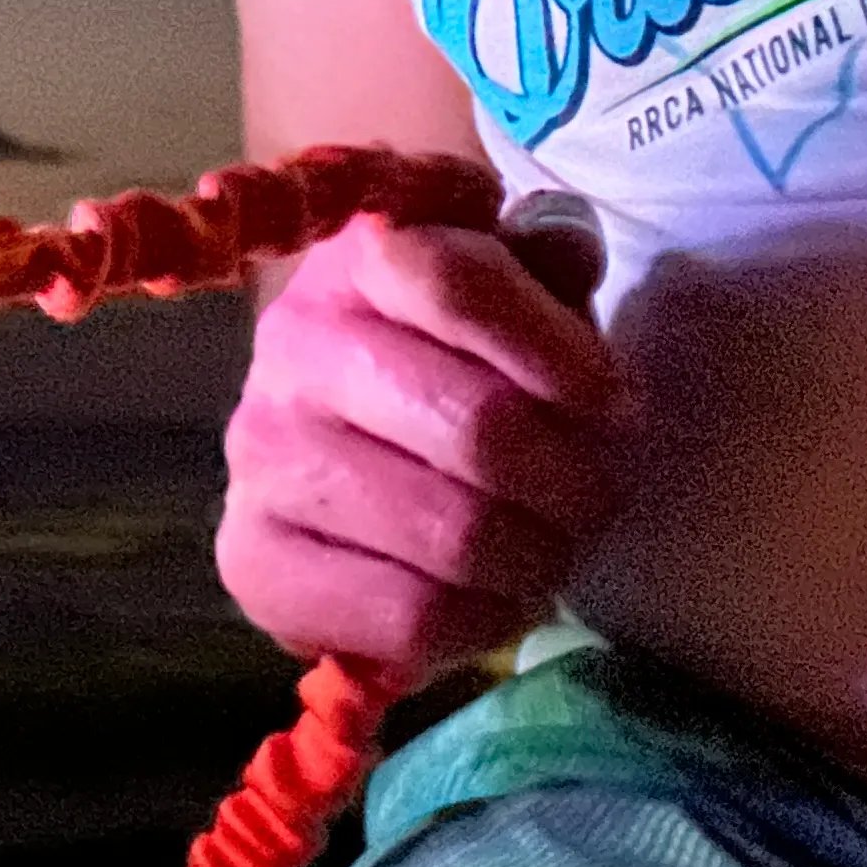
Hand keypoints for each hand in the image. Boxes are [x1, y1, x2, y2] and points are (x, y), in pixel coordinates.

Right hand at [213, 208, 631, 682]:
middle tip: (600, 498)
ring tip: (552, 549)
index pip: (457, 282)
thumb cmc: (449, 356)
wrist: (336, 440)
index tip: (615, 404)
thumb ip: (545, 260)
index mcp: (353, 258)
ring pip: (453, 533)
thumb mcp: (506, 285)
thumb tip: (569, 246)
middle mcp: (291, 345)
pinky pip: (406, 615)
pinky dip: (479, 621)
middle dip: (574, 480)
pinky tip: (493, 596)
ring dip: (537, 557)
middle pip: (477, 425)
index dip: (560, 351)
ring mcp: (262, 455)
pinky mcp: (252, 558)